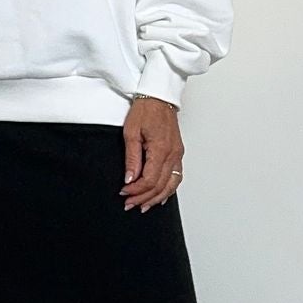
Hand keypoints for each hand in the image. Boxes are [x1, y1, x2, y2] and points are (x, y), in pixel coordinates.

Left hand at [121, 95, 182, 210]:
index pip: (149, 180)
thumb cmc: (145, 110)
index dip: (136, 190)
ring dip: (156, 198)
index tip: (124, 193)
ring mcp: (177, 154)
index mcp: (161, 149)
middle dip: (143, 198)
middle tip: (130, 204)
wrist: (159, 97)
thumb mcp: (131, 132)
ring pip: (170, 185)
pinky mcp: (178, 153)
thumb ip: (131, 158)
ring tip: (143, 205)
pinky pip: (176, 177)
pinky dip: (168, 190)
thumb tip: (130, 178)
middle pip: (160, 186)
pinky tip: (160, 196)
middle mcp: (173, 154)